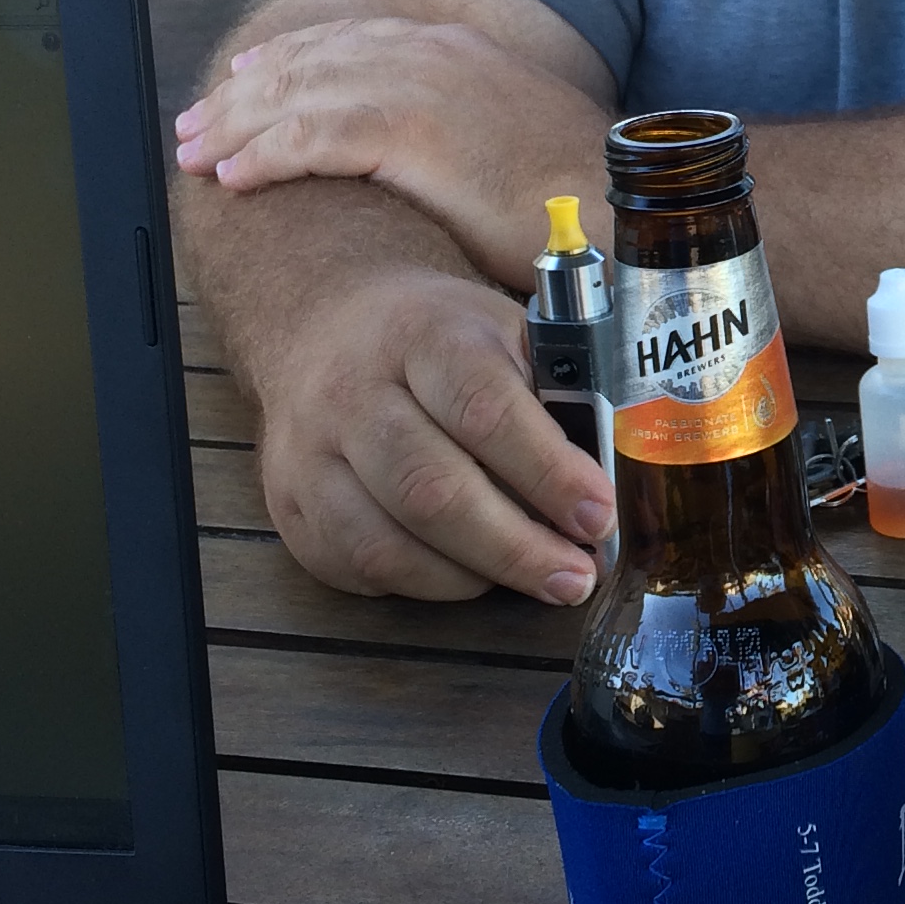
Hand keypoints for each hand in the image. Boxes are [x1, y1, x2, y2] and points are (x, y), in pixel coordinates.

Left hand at [175, 17, 609, 292]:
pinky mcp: (409, 134)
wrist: (618, 203)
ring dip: (235, 126)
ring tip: (194, 154)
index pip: (349, 41)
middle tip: (194, 124)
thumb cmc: (574, 194)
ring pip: (297, 97)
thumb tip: (432, 156)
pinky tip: (231, 177)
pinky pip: (312, 139)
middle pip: (308, 62)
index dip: (286, 60)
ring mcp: (418, 89)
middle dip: (241, 94)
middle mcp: (429, 55)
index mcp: (454, 51)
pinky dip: (264, 156)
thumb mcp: (512, 137)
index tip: (243, 79)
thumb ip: (462, 130)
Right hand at [254, 266, 613, 605]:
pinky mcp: (289, 503)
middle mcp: (353, 391)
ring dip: (474, 576)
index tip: (599, 517)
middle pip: (431, 489)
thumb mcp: (503, 330)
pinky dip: (424, 583)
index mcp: (423, 335)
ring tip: (534, 580)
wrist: (325, 320)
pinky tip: (470, 574)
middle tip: (575, 576)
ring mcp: (310, 451)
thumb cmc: (438, 338)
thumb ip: (556, 391)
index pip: (485, 409)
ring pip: (387, 541)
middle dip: (515, 547)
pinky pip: (357, 566)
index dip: (548, 473)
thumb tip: (614, 473)